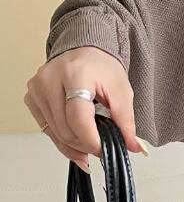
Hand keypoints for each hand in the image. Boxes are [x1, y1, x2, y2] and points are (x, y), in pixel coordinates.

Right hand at [24, 46, 145, 171]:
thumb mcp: (121, 91)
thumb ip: (126, 121)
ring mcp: (37, 89)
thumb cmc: (100, 68)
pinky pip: (46, 129)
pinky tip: (76, 140)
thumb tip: (134, 146)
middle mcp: (50, 79)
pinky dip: (62, 140)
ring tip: (91, 141)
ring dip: (75, 145)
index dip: (91, 140)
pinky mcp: (31, 98)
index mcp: (75, 74)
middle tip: (102, 145)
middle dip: (86, 144)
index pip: (78, 118)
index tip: (104, 149)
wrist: (84, 52)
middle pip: (65, 129)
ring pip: (55, 133)